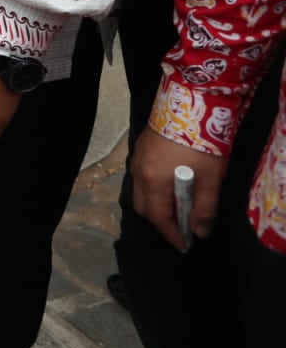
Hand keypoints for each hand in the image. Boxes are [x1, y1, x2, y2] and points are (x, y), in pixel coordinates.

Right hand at [130, 126, 227, 250]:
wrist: (189, 102)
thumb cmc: (201, 142)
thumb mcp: (211, 177)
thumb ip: (205, 207)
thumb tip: (200, 232)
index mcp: (154, 181)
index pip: (158, 217)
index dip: (171, 234)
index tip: (184, 245)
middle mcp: (139, 172)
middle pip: (143, 207)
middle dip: (160, 221)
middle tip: (181, 227)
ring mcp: (136, 159)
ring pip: (139, 192)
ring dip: (155, 205)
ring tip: (177, 207)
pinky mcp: (139, 149)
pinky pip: (139, 178)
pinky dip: (152, 190)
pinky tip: (169, 185)